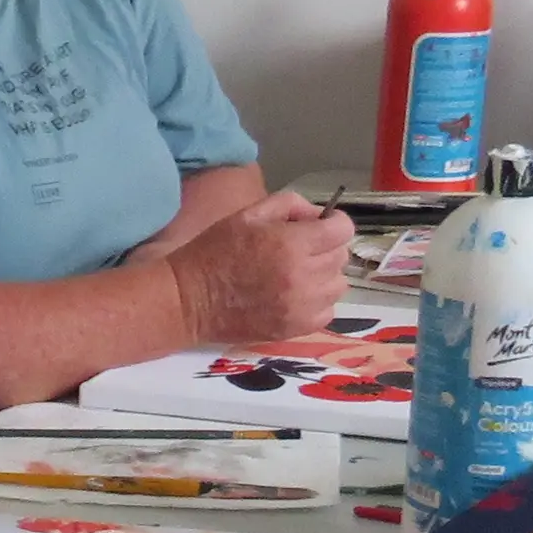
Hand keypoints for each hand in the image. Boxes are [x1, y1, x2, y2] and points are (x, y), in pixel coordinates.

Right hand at [163, 190, 352, 350]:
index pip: (343, 230)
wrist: (189, 300)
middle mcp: (304, 276)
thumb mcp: (248, 214)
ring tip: (299, 276)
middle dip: (326, 249)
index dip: (334, 224)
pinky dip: (317, 303)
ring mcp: (302, 306)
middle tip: (301, 251)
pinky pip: (327, 311)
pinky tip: (295, 297)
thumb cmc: (215, 251)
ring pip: (338, 285)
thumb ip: (289, 205)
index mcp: (293, 244)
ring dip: (324, 277)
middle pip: (341, 257)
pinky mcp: (296, 328)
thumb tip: (319, 215)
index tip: (319, 227)